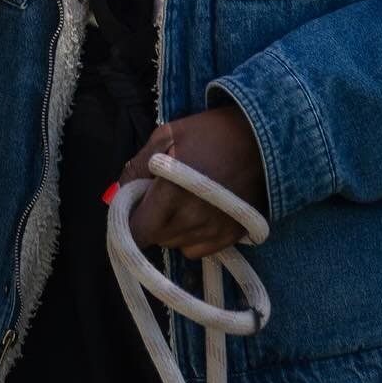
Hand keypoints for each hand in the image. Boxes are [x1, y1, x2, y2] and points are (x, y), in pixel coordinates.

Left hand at [121, 104, 267, 257]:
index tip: (134, 205)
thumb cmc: (211, 133)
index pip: (136, 231)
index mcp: (170, 194)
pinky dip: (193, 235)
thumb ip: (137, 166)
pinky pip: (197, 249)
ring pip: (175, 244)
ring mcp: (212, 233)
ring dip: (172, 227)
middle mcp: (190, 221)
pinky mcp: (229, 239)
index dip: (129, 220)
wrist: (264, 140)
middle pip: (155, 238)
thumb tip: (117, 193)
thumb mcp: (166, 135)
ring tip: (184, 198)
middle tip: (161, 192)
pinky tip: (201, 209)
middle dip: (151, 219)